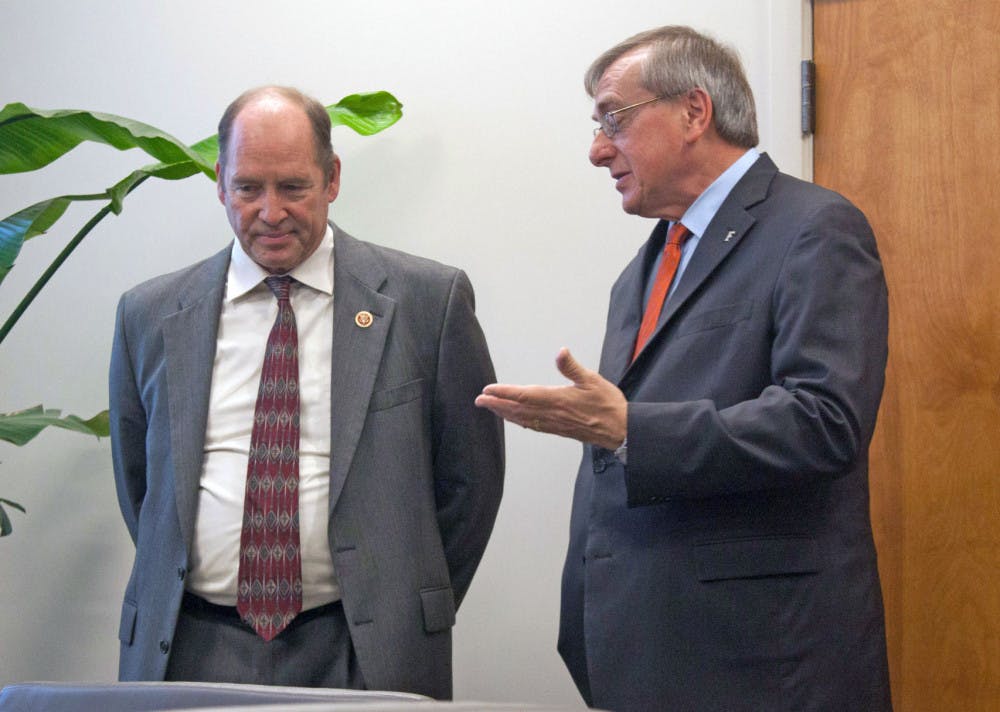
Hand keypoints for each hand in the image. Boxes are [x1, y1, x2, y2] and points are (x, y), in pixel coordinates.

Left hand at [475, 347, 626, 449]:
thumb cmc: (608, 405)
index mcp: (558, 399)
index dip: (504, 393)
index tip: (488, 390)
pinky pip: (533, 426)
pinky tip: (515, 419)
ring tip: (491, 408)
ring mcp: (554, 424)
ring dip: (505, 413)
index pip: (525, 395)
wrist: (620, 431)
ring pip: (523, 419)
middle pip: (518, 409)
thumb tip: (560, 352)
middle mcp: (552, 414)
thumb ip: (572, 367)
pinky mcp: (559, 430)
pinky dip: (519, 421)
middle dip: (497, 404)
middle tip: (479, 400)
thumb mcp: (593, 380)